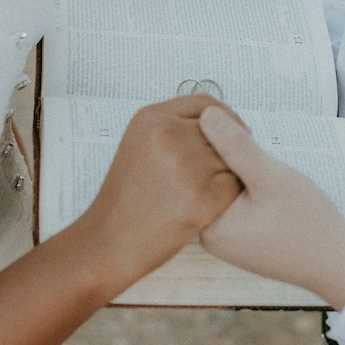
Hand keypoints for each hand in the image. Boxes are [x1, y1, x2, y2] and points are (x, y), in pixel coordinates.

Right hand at [80, 95, 240, 293]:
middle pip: (222, 131)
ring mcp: (187, 164)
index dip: (226, 119)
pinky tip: (203, 207)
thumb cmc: (127, 196)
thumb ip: (174, 126)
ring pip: (232, 158)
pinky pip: (234, 185)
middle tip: (207, 174)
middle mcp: (169, 134)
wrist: (109, 239)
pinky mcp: (202, 195)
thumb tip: (219, 119)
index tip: (234, 134)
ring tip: (197, 193)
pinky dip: (226, 197)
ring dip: (225, 174)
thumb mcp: (138, 144)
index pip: (206, 104)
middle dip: (222, 152)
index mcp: (152, 118)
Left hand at [197, 106, 344, 308]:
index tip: (254, 150)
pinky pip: (237, 206)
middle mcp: (209, 236)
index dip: (226, 146)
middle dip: (235, 162)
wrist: (338, 265)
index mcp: (207, 224)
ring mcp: (225, 241)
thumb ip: (235, 146)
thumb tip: (205, 114)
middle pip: (209, 180)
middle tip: (266, 166)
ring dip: (245, 175)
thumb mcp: (270, 176)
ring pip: (225, 190)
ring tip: (272, 179)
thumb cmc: (306, 223)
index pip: (198, 167)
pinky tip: (273, 194)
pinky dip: (251, 192)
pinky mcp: (242, 241)